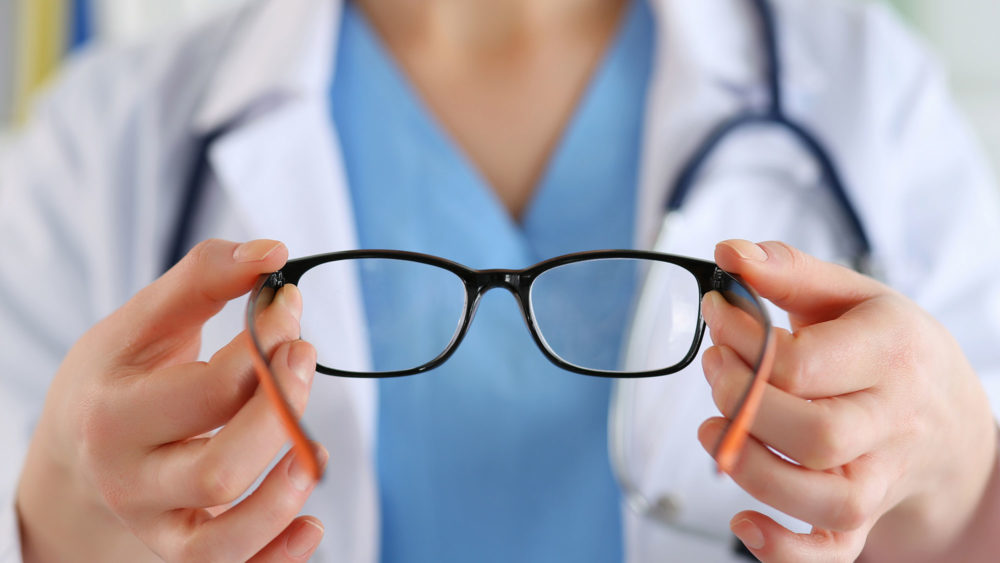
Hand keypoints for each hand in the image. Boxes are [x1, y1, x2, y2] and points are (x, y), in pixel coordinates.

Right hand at [17, 239, 325, 561]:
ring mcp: (156, 523)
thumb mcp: (141, 322)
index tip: (290, 304)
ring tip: (318, 448)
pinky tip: (312, 524)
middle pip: (221, 469)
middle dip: (283, 412)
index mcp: (116, 413)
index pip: (212, 388)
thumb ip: (203, 279)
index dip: (269, 343)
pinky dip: (277, 556)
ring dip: (286, 491)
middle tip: (305, 356)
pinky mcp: (183, 552)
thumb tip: (272, 251)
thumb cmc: (119, 377)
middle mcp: (131, 478)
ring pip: (224, 538)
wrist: (74, 449)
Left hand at [698, 240, 997, 561]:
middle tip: (714, 367)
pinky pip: (832, 551)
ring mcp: (882, 477)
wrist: (952, 423)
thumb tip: (729, 253)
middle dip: (743, 402)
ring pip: (821, 498)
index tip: (717, 314)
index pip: (804, 363)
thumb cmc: (890, 351)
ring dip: (750, 468)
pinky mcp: (864, 518)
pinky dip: (784, 550)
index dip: (742, 340)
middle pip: (814, 435)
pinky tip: (742, 522)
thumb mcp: (854, 297)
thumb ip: (790, 271)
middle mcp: (894, 422)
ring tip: (712, 429)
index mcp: (892, 354)